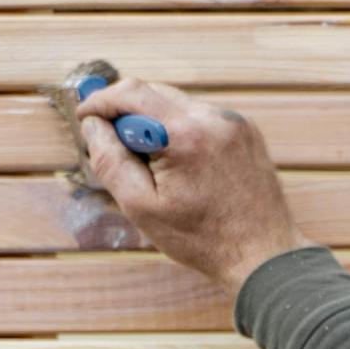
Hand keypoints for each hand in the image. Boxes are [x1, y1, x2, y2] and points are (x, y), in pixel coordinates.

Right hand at [74, 77, 313, 295]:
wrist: (264, 256)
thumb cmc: (204, 240)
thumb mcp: (141, 207)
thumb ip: (110, 160)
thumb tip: (93, 125)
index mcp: (187, 134)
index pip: (131, 92)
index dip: (101, 101)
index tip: (86, 116)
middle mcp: (215, 119)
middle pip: (154, 93)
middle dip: (129, 115)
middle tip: (119, 148)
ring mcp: (235, 123)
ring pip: (178, 104)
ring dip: (157, 123)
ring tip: (158, 167)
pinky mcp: (247, 131)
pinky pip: (202, 117)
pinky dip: (183, 131)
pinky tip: (185, 166)